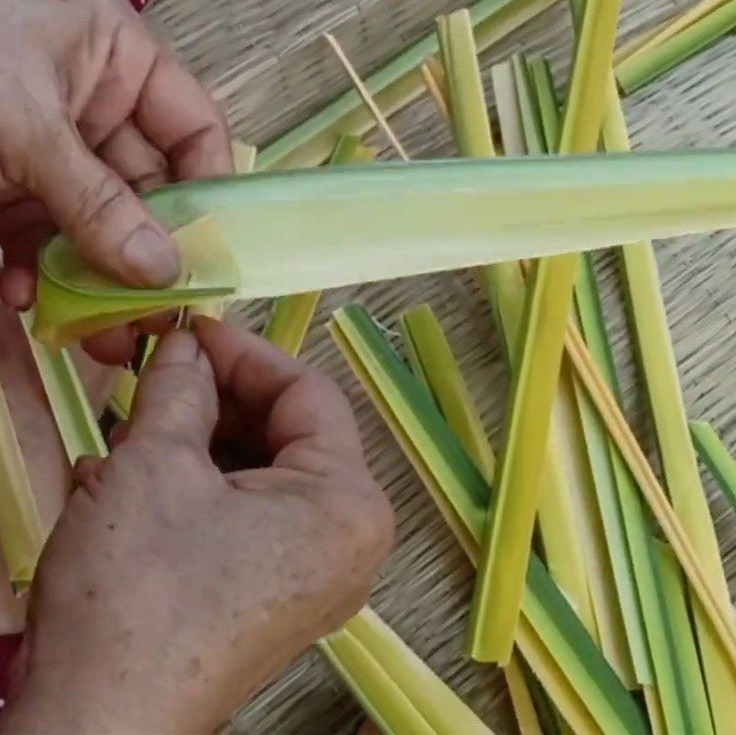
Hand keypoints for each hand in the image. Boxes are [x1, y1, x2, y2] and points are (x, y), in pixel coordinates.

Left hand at [0, 0, 232, 362]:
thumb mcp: (23, 126)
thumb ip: (95, 201)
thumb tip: (162, 272)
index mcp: (118, 60)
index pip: (196, 129)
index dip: (210, 190)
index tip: (210, 254)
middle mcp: (96, 108)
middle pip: (150, 193)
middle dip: (148, 257)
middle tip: (156, 316)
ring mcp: (55, 154)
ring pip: (101, 228)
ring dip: (98, 283)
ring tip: (103, 336)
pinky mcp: (14, 191)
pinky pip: (46, 241)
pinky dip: (39, 276)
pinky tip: (26, 300)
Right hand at [0, 320, 392, 734]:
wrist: (96, 725)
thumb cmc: (137, 599)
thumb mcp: (156, 464)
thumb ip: (182, 388)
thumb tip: (187, 347)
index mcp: (348, 503)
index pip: (309, 392)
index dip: (245, 352)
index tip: (194, 331)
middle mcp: (348, 540)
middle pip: (289, 433)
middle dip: (221, 400)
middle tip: (164, 373)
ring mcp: (315, 572)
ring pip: (262, 472)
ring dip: (200, 442)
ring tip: (142, 428)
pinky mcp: (276, 594)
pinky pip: (249, 514)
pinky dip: (200, 487)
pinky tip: (142, 477)